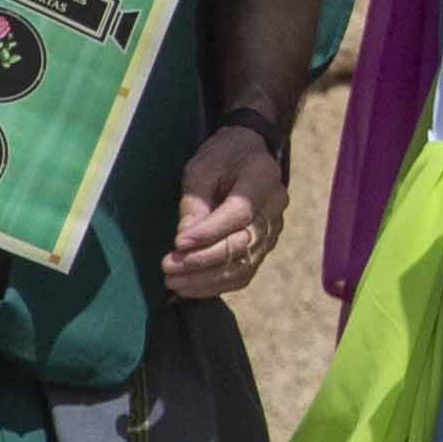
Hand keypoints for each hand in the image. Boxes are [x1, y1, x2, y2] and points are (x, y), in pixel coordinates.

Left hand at [162, 121, 286, 299]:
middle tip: (168, 266)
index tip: (178, 243)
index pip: (239, 213)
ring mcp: (274, 229)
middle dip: (203, 259)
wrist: (249, 154)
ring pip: (245, 263)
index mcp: (262, 178)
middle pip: (243, 243)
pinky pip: (246, 272)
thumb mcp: (202, 167)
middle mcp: (275, 207)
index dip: (209, 232)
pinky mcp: (265, 245)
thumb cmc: (223, 156)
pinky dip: (218, 285)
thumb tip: (184, 239)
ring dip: (207, 279)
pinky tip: (191, 287)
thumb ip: (195, 200)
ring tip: (174, 282)